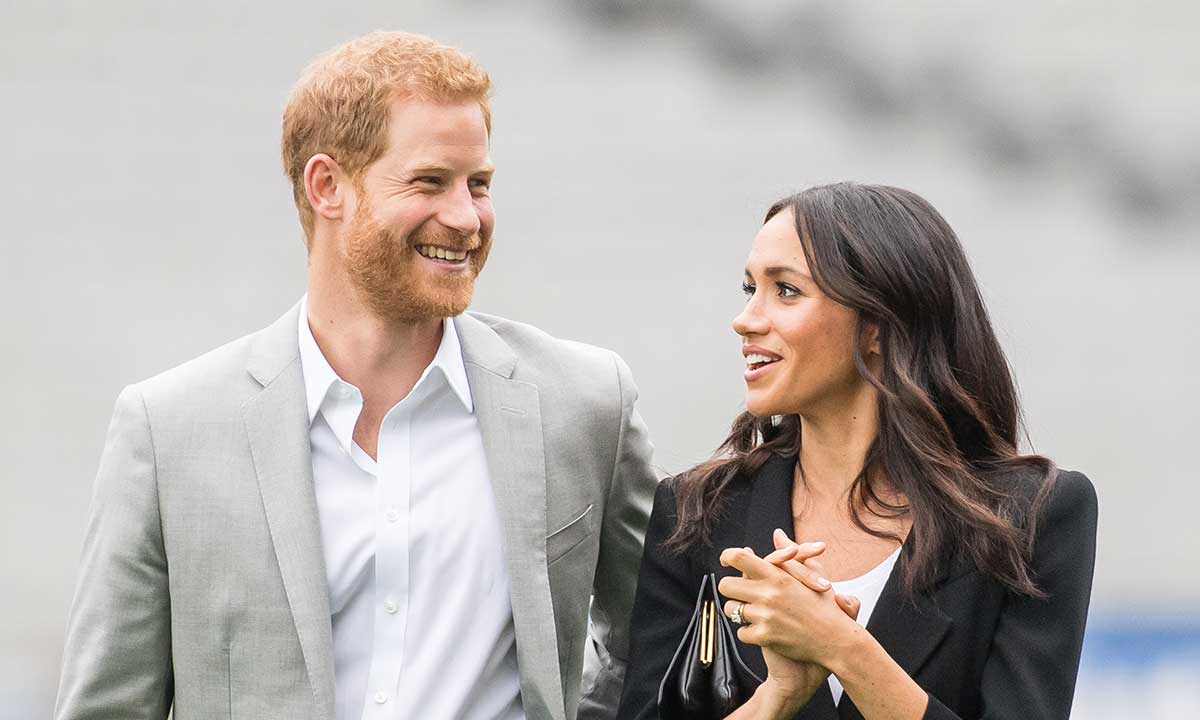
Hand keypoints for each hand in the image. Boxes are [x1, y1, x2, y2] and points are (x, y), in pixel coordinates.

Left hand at [734, 537, 861, 714]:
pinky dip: (749, 633)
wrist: (835, 641)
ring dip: (739, 612)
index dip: (727, 556)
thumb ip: (790, 553)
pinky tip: (762, 630)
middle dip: (730, 589)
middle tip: (740, 593)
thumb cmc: (825, 607)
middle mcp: (768, 594)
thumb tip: (777, 533)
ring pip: (730, 610)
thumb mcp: (811, 575)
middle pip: (726, 585)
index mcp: (778, 576)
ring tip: (754, 613)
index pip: (739, 558)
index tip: (725, 561)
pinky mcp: (765, 637)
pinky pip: (741, 633)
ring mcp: (765, 616)